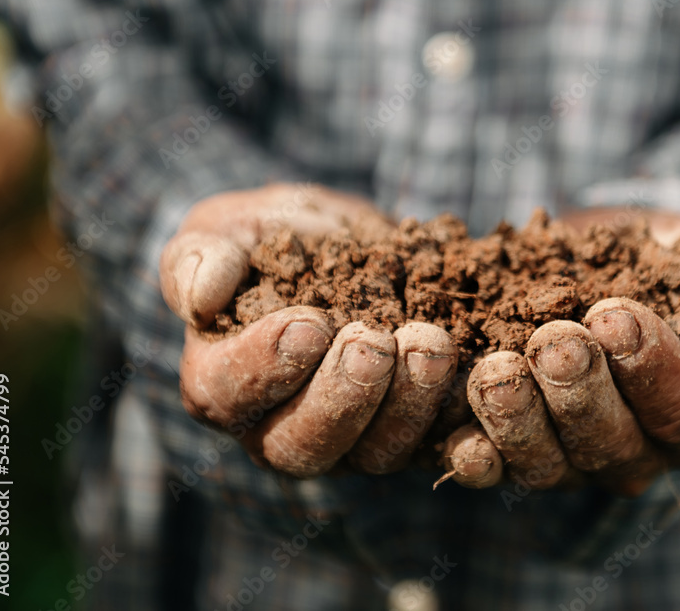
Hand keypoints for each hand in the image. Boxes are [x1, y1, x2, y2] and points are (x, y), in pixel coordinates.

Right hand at [160, 184, 460, 476]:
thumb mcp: (229, 227)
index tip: (310, 323)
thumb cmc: (272, 236)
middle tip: (374, 341)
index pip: (229, 393)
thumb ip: (202, 255)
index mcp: (223, 381)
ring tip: (431, 342)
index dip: (267, 366)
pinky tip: (478, 382)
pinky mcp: (409, 431)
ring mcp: (351, 436)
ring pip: (375, 453)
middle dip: (344, 395)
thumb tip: (201, 296)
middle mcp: (280, 425)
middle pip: (304, 443)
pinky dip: (459, 422)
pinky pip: (435, 446)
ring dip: (407, 404)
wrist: (347, 242)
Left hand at [439, 208, 679, 495]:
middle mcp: (635, 452)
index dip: (652, 369)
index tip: (617, 315)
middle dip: (580, 393)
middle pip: (611, 446)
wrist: (597, 248)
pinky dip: (470, 454)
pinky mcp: (509, 445)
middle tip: (555, 340)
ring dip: (518, 421)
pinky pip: (490, 466)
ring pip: (547, 464)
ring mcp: (568, 456)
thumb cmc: (673, 259)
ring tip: (496, 370)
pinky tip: (454, 437)